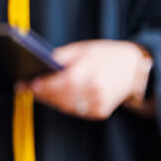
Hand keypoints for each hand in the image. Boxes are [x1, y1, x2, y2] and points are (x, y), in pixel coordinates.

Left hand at [27, 40, 150, 119]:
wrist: (133, 69)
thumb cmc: (106, 56)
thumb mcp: (83, 48)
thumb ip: (61, 56)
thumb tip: (37, 63)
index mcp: (93, 70)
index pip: (65, 82)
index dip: (46, 85)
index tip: (29, 83)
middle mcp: (97, 89)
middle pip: (62, 97)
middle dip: (42, 93)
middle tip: (28, 87)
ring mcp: (99, 103)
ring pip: (65, 106)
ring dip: (50, 100)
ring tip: (40, 91)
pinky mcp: (100, 112)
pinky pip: (74, 110)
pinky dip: (64, 104)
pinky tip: (58, 96)